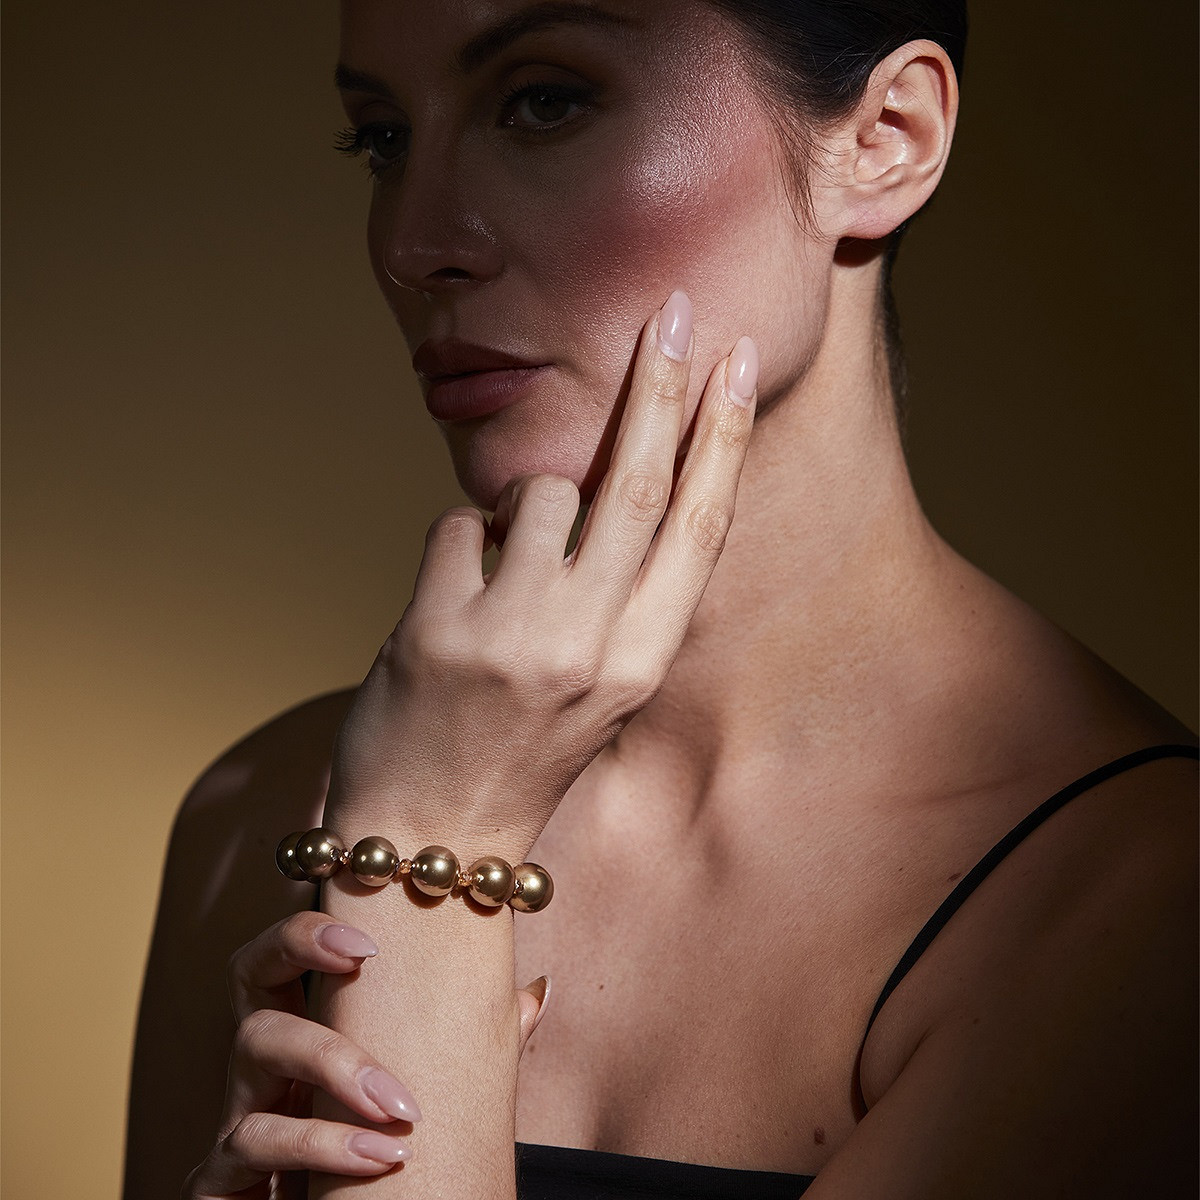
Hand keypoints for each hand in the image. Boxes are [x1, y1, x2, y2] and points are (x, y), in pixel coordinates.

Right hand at [183, 911, 549, 1198]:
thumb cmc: (376, 1165)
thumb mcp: (423, 1095)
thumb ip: (472, 1043)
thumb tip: (537, 990)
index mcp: (306, 1032)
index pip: (289, 952)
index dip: (312, 928)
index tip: (370, 938)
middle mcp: (263, 1065)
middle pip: (249, 974)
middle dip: (296, 947)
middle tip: (363, 958)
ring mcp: (237, 1117)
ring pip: (254, 1046)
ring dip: (333, 1061)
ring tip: (402, 1106)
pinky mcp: (221, 1182)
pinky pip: (249, 1145)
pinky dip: (317, 1145)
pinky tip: (380, 1158)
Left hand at [327, 291, 757, 850]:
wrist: (433, 838)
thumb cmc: (519, 747)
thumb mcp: (598, 683)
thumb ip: (616, 595)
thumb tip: (610, 485)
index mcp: (642, 659)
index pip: (701, 525)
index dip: (724, 436)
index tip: (739, 362)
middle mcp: (593, 645)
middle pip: (640, 483)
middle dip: (662, 386)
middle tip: (671, 312)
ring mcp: (518, 637)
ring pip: (539, 493)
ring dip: (519, 507)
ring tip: (500, 570)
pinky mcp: (441, 631)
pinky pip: (457, 525)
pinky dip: (456, 543)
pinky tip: (450, 602)